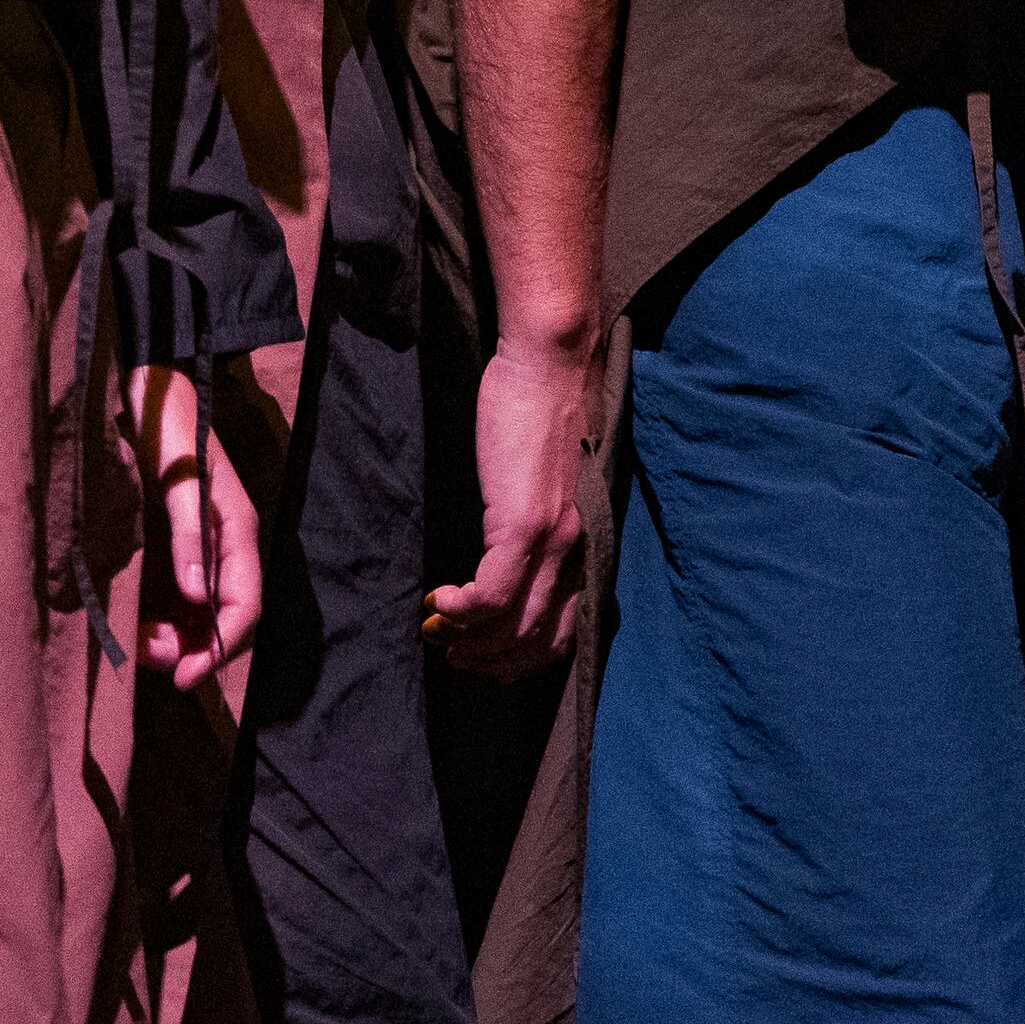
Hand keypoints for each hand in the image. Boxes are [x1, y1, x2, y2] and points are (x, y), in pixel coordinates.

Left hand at [132, 364, 262, 693]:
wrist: (151, 392)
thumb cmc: (168, 428)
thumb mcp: (179, 478)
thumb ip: (188, 534)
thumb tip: (195, 595)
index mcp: (237, 531)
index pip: (244, 605)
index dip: (220, 648)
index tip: (184, 678)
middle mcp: (224, 546)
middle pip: (222, 617)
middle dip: (191, 648)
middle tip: (146, 659)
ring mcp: (201, 549)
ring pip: (198, 614)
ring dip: (172, 638)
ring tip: (134, 644)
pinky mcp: (177, 547)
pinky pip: (175, 598)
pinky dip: (157, 619)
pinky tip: (131, 622)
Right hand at [426, 329, 600, 678]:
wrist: (555, 360)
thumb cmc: (545, 409)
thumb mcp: (553, 479)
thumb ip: (543, 520)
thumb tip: (509, 553)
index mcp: (584, 543)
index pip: (563, 630)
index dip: (519, 657)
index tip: (481, 653)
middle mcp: (577, 551)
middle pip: (538, 642)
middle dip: (492, 663)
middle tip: (453, 654)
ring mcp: (553, 541)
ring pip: (514, 629)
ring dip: (470, 644)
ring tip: (440, 632)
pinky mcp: (524, 523)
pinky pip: (492, 597)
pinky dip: (461, 613)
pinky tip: (440, 602)